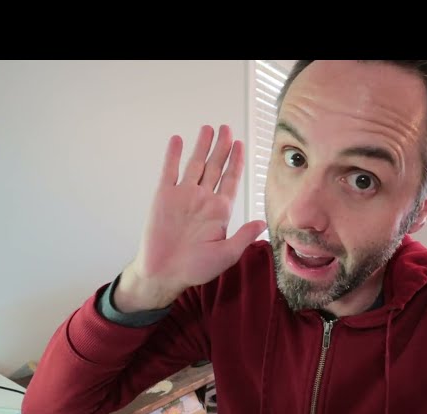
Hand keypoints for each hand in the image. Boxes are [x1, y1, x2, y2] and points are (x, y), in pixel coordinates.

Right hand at [114, 125, 265, 311]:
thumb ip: (244, 236)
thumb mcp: (226, 254)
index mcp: (220, 211)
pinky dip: (174, 155)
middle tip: (227, 128)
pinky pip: (170, 171)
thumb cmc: (195, 268)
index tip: (241, 145)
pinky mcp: (164, 196)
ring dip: (202, 146)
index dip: (236, 162)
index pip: (231, 180)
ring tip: (209, 128)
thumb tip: (263, 223)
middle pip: (215, 166)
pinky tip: (178, 140)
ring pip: (195, 164)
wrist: (164, 273)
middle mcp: (203, 199)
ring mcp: (183, 195)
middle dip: (222, 147)